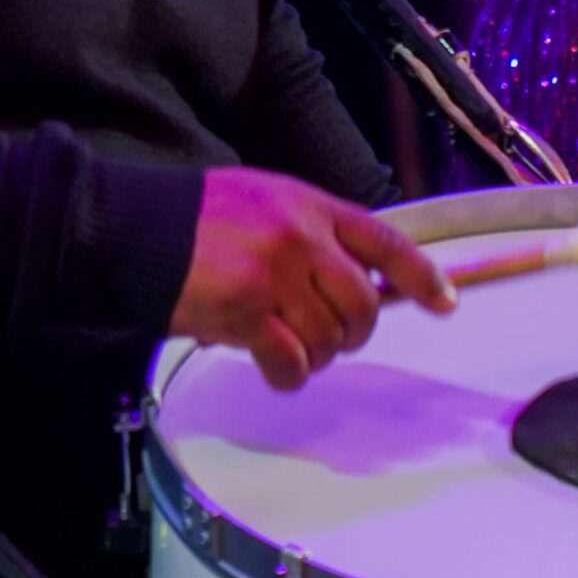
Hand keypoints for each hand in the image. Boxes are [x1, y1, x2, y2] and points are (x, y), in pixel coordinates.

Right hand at [170, 167, 455, 389]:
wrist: (132, 227)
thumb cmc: (194, 217)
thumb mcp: (264, 202)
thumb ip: (310, 233)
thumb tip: (353, 279)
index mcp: (311, 206)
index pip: (385, 243)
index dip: (422, 277)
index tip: (444, 302)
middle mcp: (302, 238)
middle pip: (362, 305)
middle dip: (354, 334)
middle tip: (332, 340)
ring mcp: (276, 275)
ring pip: (329, 339)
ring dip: (315, 355)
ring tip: (286, 346)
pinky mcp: (248, 312)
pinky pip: (292, 362)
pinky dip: (288, 375)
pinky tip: (273, 367)